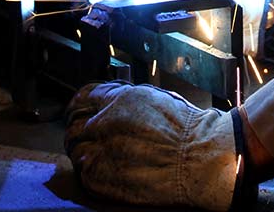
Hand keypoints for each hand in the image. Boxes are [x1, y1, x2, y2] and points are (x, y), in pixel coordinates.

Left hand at [65, 81, 246, 210]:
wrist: (199, 158)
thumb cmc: (184, 129)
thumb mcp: (153, 98)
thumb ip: (123, 100)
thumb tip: (107, 103)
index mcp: (120, 99)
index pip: (83, 97)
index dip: (80, 104)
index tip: (80, 111)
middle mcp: (105, 122)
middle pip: (73, 123)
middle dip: (79, 128)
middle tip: (88, 136)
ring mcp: (101, 150)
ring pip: (75, 148)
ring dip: (84, 150)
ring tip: (100, 154)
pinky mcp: (101, 177)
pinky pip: (83, 171)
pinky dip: (90, 170)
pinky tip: (106, 167)